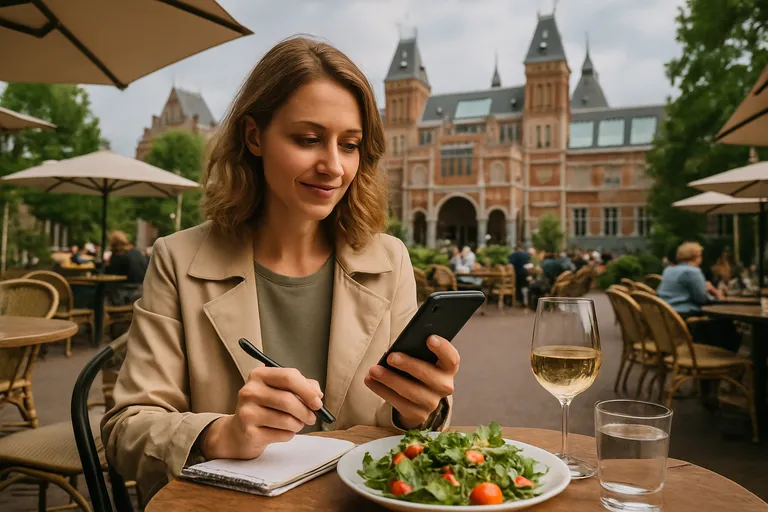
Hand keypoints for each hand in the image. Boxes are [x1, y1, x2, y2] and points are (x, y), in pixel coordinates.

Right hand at [201, 367, 322, 459]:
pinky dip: (289, 435)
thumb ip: (301, 386)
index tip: (318, 401)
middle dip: (306, 411)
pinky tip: (282, 432)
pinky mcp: (249, 433)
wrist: (237, 432)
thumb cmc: (265, 407)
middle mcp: (249, 391)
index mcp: (259, 375)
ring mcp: (247, 412)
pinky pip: (282, 434)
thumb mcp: (279, 390)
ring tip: (296, 425)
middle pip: (288, 400)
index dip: (308, 390)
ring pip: (287, 420)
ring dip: (298, 425)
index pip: (289, 377)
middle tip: (312, 417)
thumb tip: (317, 394)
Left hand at [364, 335, 458, 428]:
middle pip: (429, 375)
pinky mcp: (418, 414)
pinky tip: (370, 380)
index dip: (442, 348)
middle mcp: (444, 386)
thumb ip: (415, 351)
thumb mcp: (420, 359)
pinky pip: (399, 403)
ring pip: (412, 392)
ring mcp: (432, 402)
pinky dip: (382, 391)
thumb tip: (398, 347)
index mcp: (448, 368)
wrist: (416, 398)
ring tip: (373, 370)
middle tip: (391, 357)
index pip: (451, 358)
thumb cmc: (416, 369)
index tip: (429, 338)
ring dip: (390, 380)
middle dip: (409, 365)